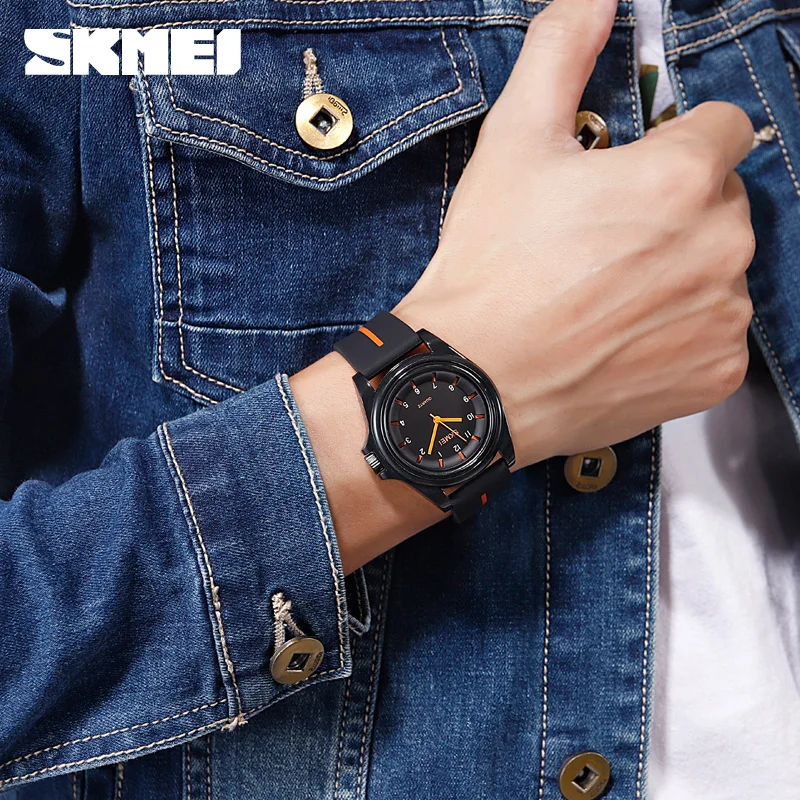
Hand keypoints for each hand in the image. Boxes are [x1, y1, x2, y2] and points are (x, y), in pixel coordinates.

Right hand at [394, 0, 754, 465]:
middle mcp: (721, 245)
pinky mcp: (712, 373)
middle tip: (601, 244)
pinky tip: (619, 339)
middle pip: (720, 202)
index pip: (720, 128)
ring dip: (677, 272)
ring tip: (603, 297)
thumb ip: (560, 53)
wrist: (473, 382)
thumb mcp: (511, 144)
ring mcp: (722, 316)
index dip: (670, 145)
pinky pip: (714, 334)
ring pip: (718, 269)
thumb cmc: (490, 269)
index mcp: (683, 177)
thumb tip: (593, 0)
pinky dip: (678, 333)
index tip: (629, 175)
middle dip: (674, 211)